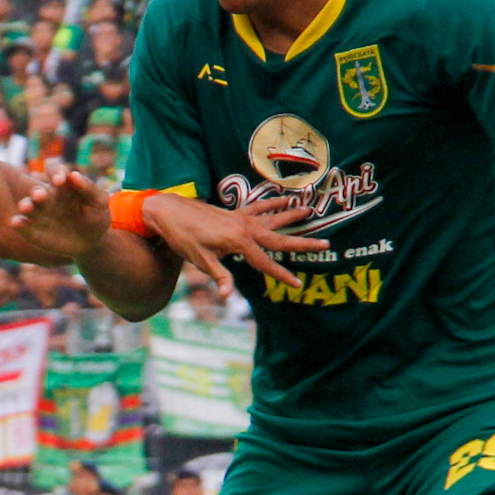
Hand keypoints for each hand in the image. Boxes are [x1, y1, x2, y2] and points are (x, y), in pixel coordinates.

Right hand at [8, 165, 109, 258]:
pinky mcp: (32, 229)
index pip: (56, 173)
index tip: (60, 181)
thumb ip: (89, 188)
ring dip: (25, 204)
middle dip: (37, 191)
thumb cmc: (96, 217)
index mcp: (64, 186)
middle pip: (38, 190)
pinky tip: (15, 223)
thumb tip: (74, 175)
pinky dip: (17, 222)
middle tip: (40, 195)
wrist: (90, 243)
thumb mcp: (99, 202)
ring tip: (25, 207)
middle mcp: (48, 197)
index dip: (56, 173)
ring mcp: (39, 213)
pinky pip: (22, 224)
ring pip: (27, 205)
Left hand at [142, 192, 326, 295]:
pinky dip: (273, 202)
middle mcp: (244, 227)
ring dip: (292, 215)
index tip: (298, 283)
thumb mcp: (201, 260)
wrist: (169, 212)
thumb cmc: (183, 238)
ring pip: (273, 218)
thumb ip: (220, 276)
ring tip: (311, 210)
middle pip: (279, 238)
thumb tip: (228, 296)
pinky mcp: (235, 211)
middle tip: (325, 243)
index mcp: (238, 242)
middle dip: (302, 242)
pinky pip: (259, 207)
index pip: (265, 262)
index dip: (282, 275)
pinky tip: (285, 197)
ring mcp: (241, 217)